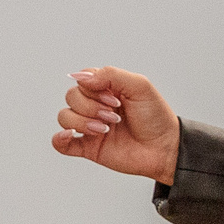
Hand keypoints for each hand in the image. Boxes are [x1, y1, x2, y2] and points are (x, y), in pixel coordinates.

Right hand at [53, 65, 179, 185]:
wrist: (165, 148)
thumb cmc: (156, 116)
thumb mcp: (139, 85)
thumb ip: (111, 74)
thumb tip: (81, 77)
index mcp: (106, 89)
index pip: (82, 80)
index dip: (93, 88)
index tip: (115, 98)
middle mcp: (95, 106)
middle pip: (71, 97)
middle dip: (91, 106)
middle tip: (114, 116)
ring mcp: (90, 127)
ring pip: (64, 117)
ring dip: (82, 122)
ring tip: (106, 129)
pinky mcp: (88, 147)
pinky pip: (61, 143)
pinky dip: (59, 138)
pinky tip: (70, 135)